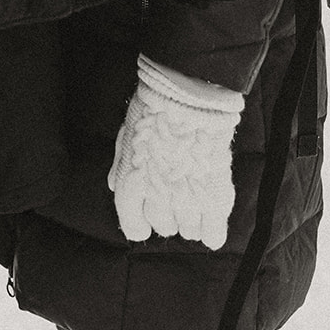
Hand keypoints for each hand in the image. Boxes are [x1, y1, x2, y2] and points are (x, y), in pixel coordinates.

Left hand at [107, 55, 243, 250]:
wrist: (188, 96)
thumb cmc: (154, 110)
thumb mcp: (127, 135)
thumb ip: (121, 166)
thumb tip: (115, 187)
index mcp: (131, 185)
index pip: (134, 224)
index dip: (140, 223)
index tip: (145, 220)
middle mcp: (157, 198)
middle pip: (164, 226)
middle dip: (167, 214)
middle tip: (174, 192)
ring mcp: (187, 200)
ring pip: (188, 231)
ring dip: (190, 218)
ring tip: (194, 197)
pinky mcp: (215, 197)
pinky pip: (213, 234)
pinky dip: (211, 232)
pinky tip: (210, 221)